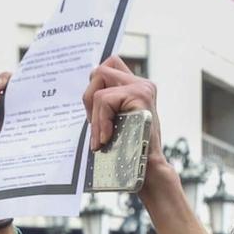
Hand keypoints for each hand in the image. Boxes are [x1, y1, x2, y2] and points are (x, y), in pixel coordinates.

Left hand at [83, 56, 164, 181]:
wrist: (147, 168)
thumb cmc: (128, 149)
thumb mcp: (115, 120)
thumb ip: (106, 103)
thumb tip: (86, 91)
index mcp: (136, 86)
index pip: (109, 64)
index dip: (95, 81)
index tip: (93, 108)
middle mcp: (142, 83)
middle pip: (100, 70)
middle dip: (89, 97)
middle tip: (95, 124)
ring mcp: (142, 88)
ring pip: (99, 89)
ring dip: (94, 117)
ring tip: (101, 137)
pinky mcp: (140, 95)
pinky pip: (104, 100)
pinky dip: (100, 121)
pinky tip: (106, 137)